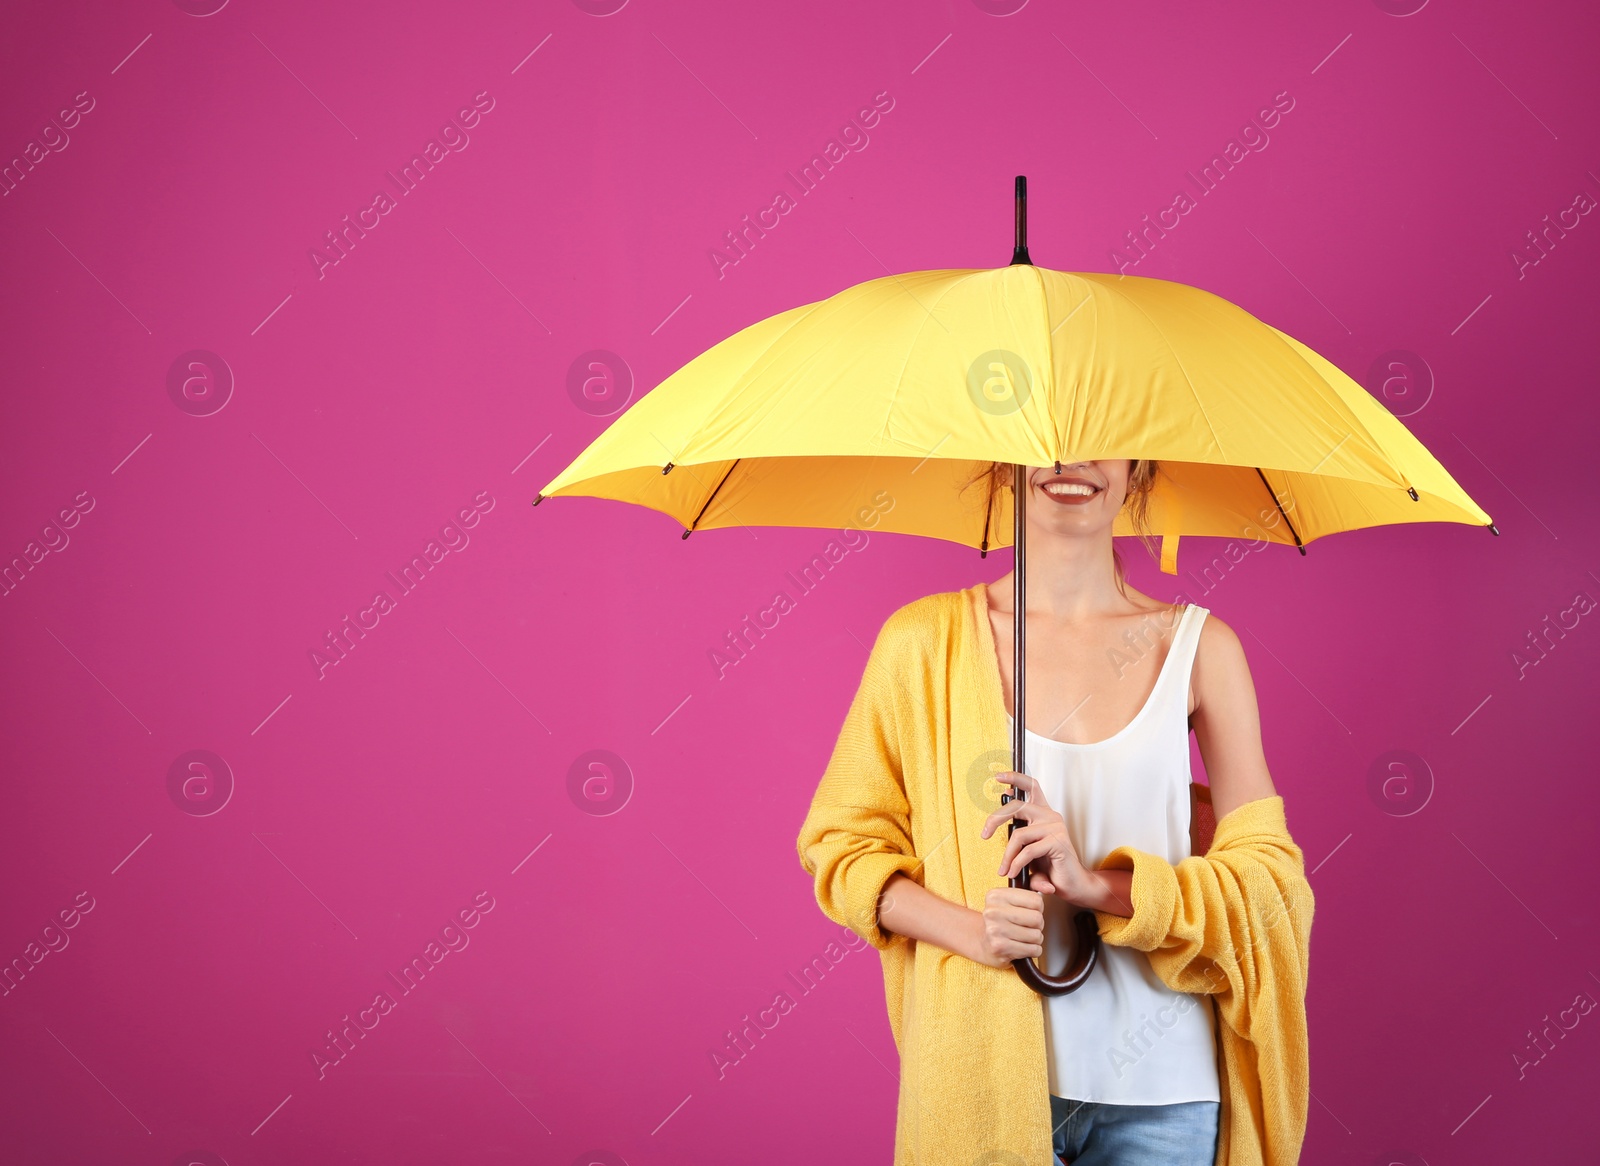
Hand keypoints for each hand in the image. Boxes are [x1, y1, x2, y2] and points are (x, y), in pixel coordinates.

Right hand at [971, 887, 1045, 967]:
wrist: (983, 943)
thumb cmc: (1003, 920)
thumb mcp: (1012, 898)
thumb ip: (1033, 886)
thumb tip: (1050, 888)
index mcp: (996, 895)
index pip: (1036, 900)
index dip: (1038, 909)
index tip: (1028, 912)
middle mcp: (993, 911)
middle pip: (1037, 918)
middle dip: (1037, 925)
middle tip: (1027, 926)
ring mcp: (995, 930)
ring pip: (1036, 935)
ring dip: (1035, 939)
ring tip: (1024, 937)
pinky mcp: (999, 948)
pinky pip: (1032, 950)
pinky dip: (1033, 950)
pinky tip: (1022, 947)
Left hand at [981, 771, 1091, 903]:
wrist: (1071, 884)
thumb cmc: (1049, 865)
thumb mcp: (1028, 846)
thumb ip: (1018, 829)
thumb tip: (1006, 804)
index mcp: (1043, 813)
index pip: (1031, 786)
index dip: (1015, 778)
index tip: (998, 777)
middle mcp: (1050, 815)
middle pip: (1017, 806)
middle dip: (996, 818)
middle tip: (984, 835)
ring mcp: (1056, 827)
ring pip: (1019, 834)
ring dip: (1008, 855)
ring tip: (1004, 870)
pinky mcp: (1058, 842)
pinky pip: (1028, 851)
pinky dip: (1017, 864)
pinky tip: (1013, 872)